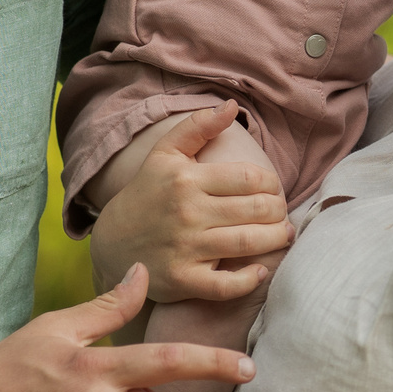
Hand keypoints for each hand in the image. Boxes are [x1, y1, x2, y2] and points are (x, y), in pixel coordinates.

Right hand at [89, 103, 293, 301]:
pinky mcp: (183, 281)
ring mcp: (186, 248)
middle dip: (279, 211)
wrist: (111, 244)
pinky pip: (228, 285)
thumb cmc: (146, 195)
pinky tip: (260, 270)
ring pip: (249, 243)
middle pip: (257, 209)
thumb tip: (230, 105)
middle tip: (279, 213)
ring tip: (281, 235)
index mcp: (187, 179)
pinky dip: (251, 278)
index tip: (271, 189)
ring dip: (276, 239)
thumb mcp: (165, 155)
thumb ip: (198, 127)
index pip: (250, 177)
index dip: (271, 183)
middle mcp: (188, 213)